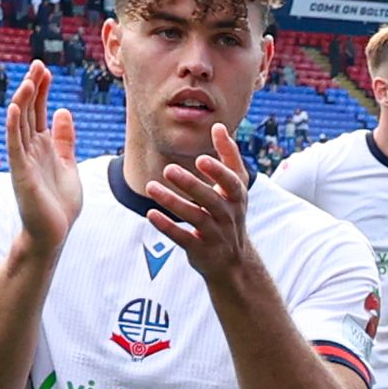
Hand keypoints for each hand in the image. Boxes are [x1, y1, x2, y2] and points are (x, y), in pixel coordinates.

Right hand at [1, 62, 82, 254]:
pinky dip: (14, 127)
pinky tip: (16, 108)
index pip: (39, 111)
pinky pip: (15, 146)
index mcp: (42, 146)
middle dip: (33, 88)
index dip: (42, 90)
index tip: (45, 70)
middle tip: (37, 65)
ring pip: (21, 124)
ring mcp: (23, 160)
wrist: (53, 234)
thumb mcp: (68, 165)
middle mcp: (30, 150)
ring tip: (29, 80)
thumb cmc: (59, 204)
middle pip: (29, 112)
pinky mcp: (21, 174)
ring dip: (24, 101)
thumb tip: (64, 111)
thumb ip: (64, 140)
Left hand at [141, 129, 259, 281]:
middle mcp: (228, 216)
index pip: (231, 183)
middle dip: (190, 185)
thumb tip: (219, 126)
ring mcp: (215, 235)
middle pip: (210, 200)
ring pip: (195, 218)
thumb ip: (229, 156)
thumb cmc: (230, 214)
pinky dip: (167, 227)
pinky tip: (150, 214)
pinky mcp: (200, 250)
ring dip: (172, 202)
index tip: (201, 159)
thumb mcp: (236, 186)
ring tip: (151, 187)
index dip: (218, 172)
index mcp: (237, 198)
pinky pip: (183, 238)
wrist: (234, 262)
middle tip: (168, 169)